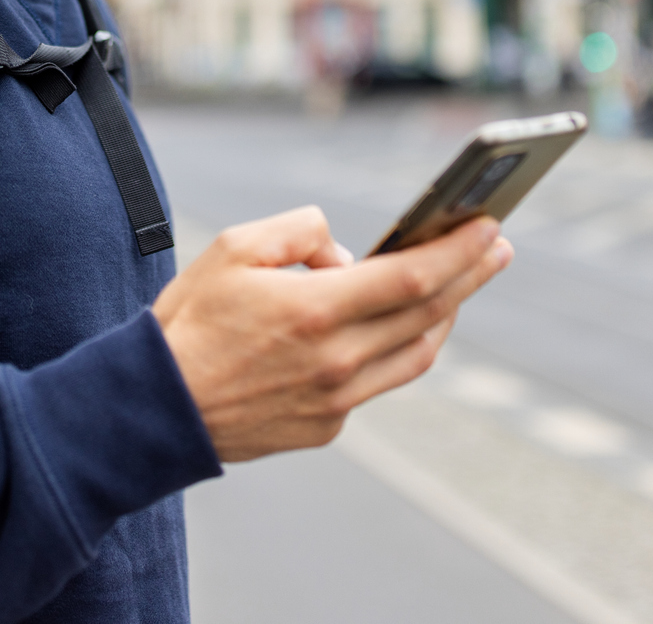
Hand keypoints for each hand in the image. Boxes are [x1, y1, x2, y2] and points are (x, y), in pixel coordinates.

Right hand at [152, 207, 511, 461]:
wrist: (154, 409)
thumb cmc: (190, 321)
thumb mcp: (234, 248)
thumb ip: (300, 231)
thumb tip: (346, 253)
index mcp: (316, 310)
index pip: (413, 275)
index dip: (459, 249)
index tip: (489, 224)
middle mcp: (337, 361)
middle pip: (429, 313)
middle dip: (471, 274)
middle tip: (497, 246)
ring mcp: (337, 401)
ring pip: (415, 354)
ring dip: (445, 315)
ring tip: (458, 284)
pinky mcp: (327, 427)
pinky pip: (377, 381)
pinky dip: (395, 348)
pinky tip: (396, 326)